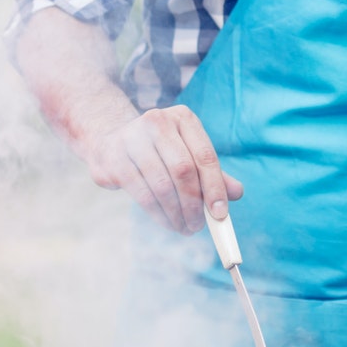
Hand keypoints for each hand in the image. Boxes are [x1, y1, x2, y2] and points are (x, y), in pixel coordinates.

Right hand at [77, 105, 242, 233]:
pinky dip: (158, 214)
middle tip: (198, 226)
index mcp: (182, 118)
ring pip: (161, 185)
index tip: (220, 214)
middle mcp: (157, 122)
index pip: (205, 156)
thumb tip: (236, 193)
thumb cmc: (159, 151)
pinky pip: (142, 194)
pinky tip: (166, 222)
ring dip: (176, 214)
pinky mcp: (114, 159)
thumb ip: (213, 173)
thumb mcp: (188, 154)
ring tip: (183, 227)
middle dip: (193, 205)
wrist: (110, 141)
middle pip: (183, 170)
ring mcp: (132, 138)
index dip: (215, 188)